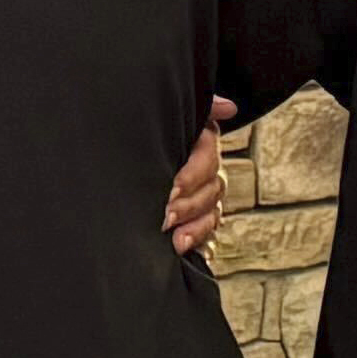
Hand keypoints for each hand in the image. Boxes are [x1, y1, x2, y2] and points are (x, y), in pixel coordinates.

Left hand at [166, 96, 233, 256]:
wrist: (127, 149)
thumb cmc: (151, 130)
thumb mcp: (170, 113)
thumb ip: (204, 108)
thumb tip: (229, 107)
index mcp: (202, 145)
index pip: (207, 159)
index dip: (192, 175)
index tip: (172, 189)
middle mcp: (208, 172)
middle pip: (211, 191)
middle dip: (189, 206)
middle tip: (166, 216)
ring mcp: (204, 199)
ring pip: (211, 215)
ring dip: (196, 228)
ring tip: (177, 241)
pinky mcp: (195, 222)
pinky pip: (207, 236)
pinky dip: (199, 244)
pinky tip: (184, 250)